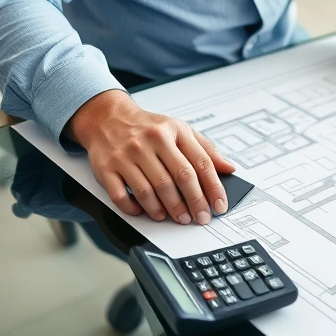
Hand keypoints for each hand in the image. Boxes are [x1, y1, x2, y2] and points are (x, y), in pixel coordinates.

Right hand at [67, 90, 234, 224]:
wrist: (107, 118)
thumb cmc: (147, 127)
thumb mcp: (180, 130)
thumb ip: (205, 149)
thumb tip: (229, 168)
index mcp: (173, 131)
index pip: (200, 163)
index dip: (213, 188)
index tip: (218, 206)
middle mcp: (151, 141)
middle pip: (179, 178)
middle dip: (193, 203)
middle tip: (199, 218)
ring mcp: (127, 155)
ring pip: (151, 190)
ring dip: (166, 209)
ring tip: (175, 217)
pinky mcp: (106, 168)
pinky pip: (121, 195)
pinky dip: (135, 208)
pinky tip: (145, 212)